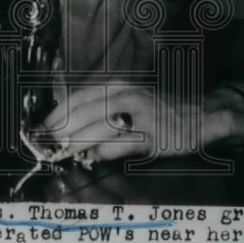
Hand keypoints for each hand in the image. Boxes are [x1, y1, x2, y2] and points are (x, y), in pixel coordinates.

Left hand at [38, 83, 204, 161]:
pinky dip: (104, 152)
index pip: (78, 98)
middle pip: (84, 113)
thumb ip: (103, 108)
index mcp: (118, 85)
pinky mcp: (152, 134)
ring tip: (64, 153)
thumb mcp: (129, 98)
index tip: (42, 128)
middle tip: (47, 145)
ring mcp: (140, 114)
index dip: (57, 114)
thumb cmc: (159, 108)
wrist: (201, 113)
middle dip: (61, 132)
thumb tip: (70, 125)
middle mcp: (127, 95)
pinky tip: (95, 157)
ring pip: (99, 129)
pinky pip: (121, 145)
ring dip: (78, 143)